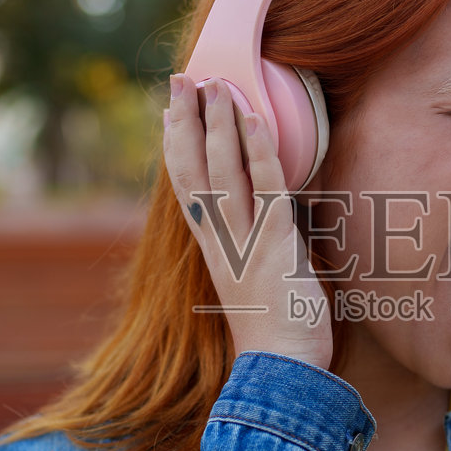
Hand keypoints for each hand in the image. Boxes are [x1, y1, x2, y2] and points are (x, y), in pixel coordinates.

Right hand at [163, 74, 332, 369]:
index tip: (168, 114)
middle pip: (193, 168)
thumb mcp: (257, 283)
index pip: (185, 186)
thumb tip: (269, 221)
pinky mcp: (273, 242)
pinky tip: (255, 119)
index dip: (175, 146)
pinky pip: (264, 186)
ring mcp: (243, 239)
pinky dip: (258, 149)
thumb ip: (256, 250)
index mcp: (213, 248)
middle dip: (186, 120)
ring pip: (222, 169)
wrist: (281, 371)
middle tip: (181, 79)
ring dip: (219, 123)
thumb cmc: (277, 335)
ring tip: (217, 84)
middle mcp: (220, 239)